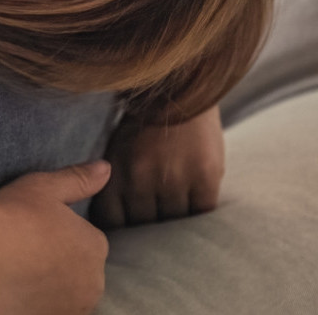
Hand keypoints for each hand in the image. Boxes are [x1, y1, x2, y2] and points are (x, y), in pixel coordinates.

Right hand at [0, 161, 110, 314]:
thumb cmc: (9, 217)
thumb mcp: (44, 187)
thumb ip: (78, 179)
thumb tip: (107, 167)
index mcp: (94, 246)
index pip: (85, 242)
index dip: (56, 237)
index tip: (31, 232)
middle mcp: (92, 282)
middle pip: (78, 273)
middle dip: (58, 266)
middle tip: (22, 253)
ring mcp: (72, 309)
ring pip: (66, 297)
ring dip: (49, 289)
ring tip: (15, 275)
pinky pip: (48, 311)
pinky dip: (36, 305)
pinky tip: (13, 295)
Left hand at [91, 105, 223, 228]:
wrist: (178, 86)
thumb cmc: (143, 120)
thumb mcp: (117, 147)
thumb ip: (115, 181)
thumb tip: (111, 217)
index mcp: (115, 171)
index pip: (113, 221)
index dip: (120, 231)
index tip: (126, 232)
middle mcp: (142, 180)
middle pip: (144, 226)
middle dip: (147, 230)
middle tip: (153, 228)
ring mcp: (175, 180)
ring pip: (174, 224)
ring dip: (175, 225)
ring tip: (176, 221)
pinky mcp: (206, 177)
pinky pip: (202, 213)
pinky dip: (199, 215)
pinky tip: (196, 210)